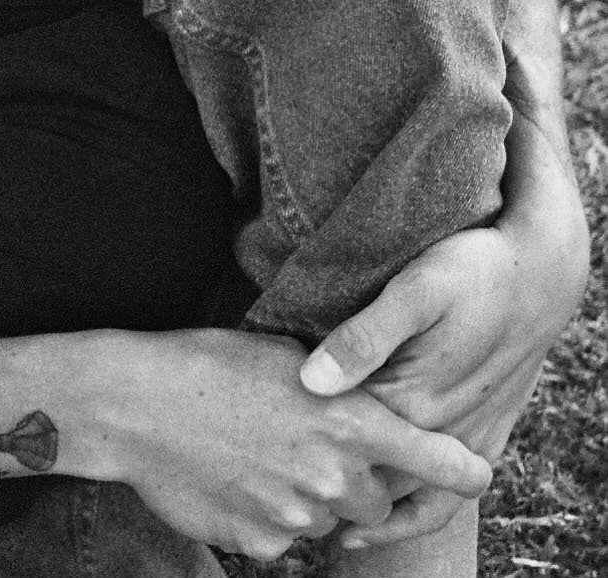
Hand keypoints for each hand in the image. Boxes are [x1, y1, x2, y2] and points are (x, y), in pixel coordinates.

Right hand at [96, 329, 489, 561]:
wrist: (135, 404)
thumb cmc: (207, 363)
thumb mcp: (283, 354)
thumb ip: (335, 387)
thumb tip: (358, 400)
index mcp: (349, 420)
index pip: (435, 459)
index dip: (461, 471)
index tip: (475, 473)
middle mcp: (334, 476)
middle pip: (376, 503)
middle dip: (356, 486)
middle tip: (309, 450)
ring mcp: (298, 516)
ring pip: (326, 523)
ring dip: (309, 500)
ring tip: (258, 456)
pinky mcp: (261, 545)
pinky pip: (281, 540)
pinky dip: (266, 517)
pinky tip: (231, 478)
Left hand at [300, 138, 589, 547]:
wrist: (541, 274)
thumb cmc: (473, 271)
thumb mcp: (416, 290)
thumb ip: (363, 339)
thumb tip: (311, 382)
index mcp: (412, 399)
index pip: (342, 444)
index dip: (298, 450)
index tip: (258, 451)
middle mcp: (439, 430)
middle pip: (370, 478)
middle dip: (326, 487)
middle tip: (277, 492)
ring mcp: (464, 437)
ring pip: (408, 499)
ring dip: (368, 516)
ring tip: (326, 527)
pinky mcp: (482, 433)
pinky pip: (446, 500)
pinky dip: (413, 517)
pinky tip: (387, 517)